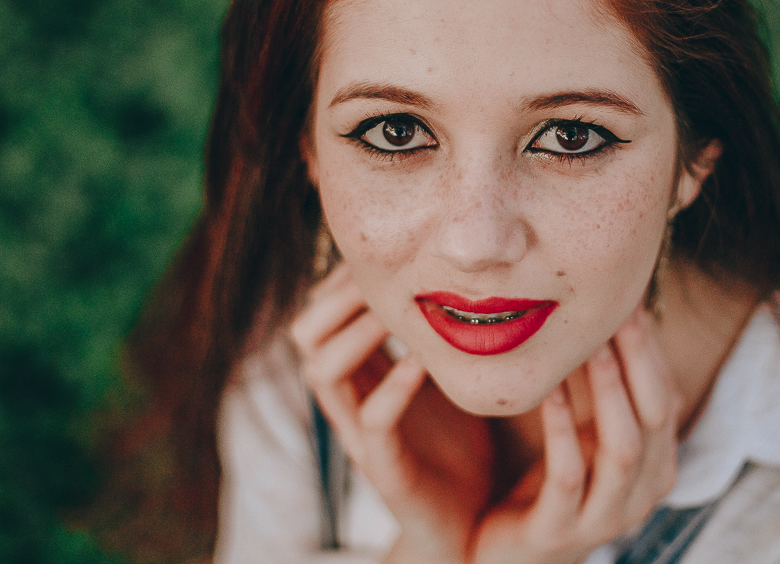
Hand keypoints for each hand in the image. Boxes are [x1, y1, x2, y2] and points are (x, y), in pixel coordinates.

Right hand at [290, 264, 494, 563]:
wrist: (473, 523)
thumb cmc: (462, 440)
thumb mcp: (446, 374)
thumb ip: (439, 331)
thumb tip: (463, 267)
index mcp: (361, 374)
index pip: (323, 310)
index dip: (343, 278)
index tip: (385, 256)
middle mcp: (350, 400)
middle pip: (306, 334)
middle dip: (339, 297)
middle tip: (385, 276)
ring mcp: (362, 435)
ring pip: (322, 372)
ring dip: (357, 334)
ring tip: (397, 312)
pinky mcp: (386, 468)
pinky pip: (373, 422)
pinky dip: (393, 387)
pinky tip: (421, 363)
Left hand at [469, 307, 682, 563]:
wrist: (512, 556)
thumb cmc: (554, 480)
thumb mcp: (587, 429)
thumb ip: (602, 384)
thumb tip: (608, 307)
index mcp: (656, 462)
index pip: (666, 393)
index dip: (649, 346)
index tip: (626, 296)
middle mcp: (643, 491)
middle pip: (655, 414)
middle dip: (639, 358)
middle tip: (617, 309)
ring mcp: (605, 516)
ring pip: (622, 447)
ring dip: (608, 391)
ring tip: (590, 346)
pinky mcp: (559, 530)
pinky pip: (568, 474)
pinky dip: (561, 429)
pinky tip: (547, 393)